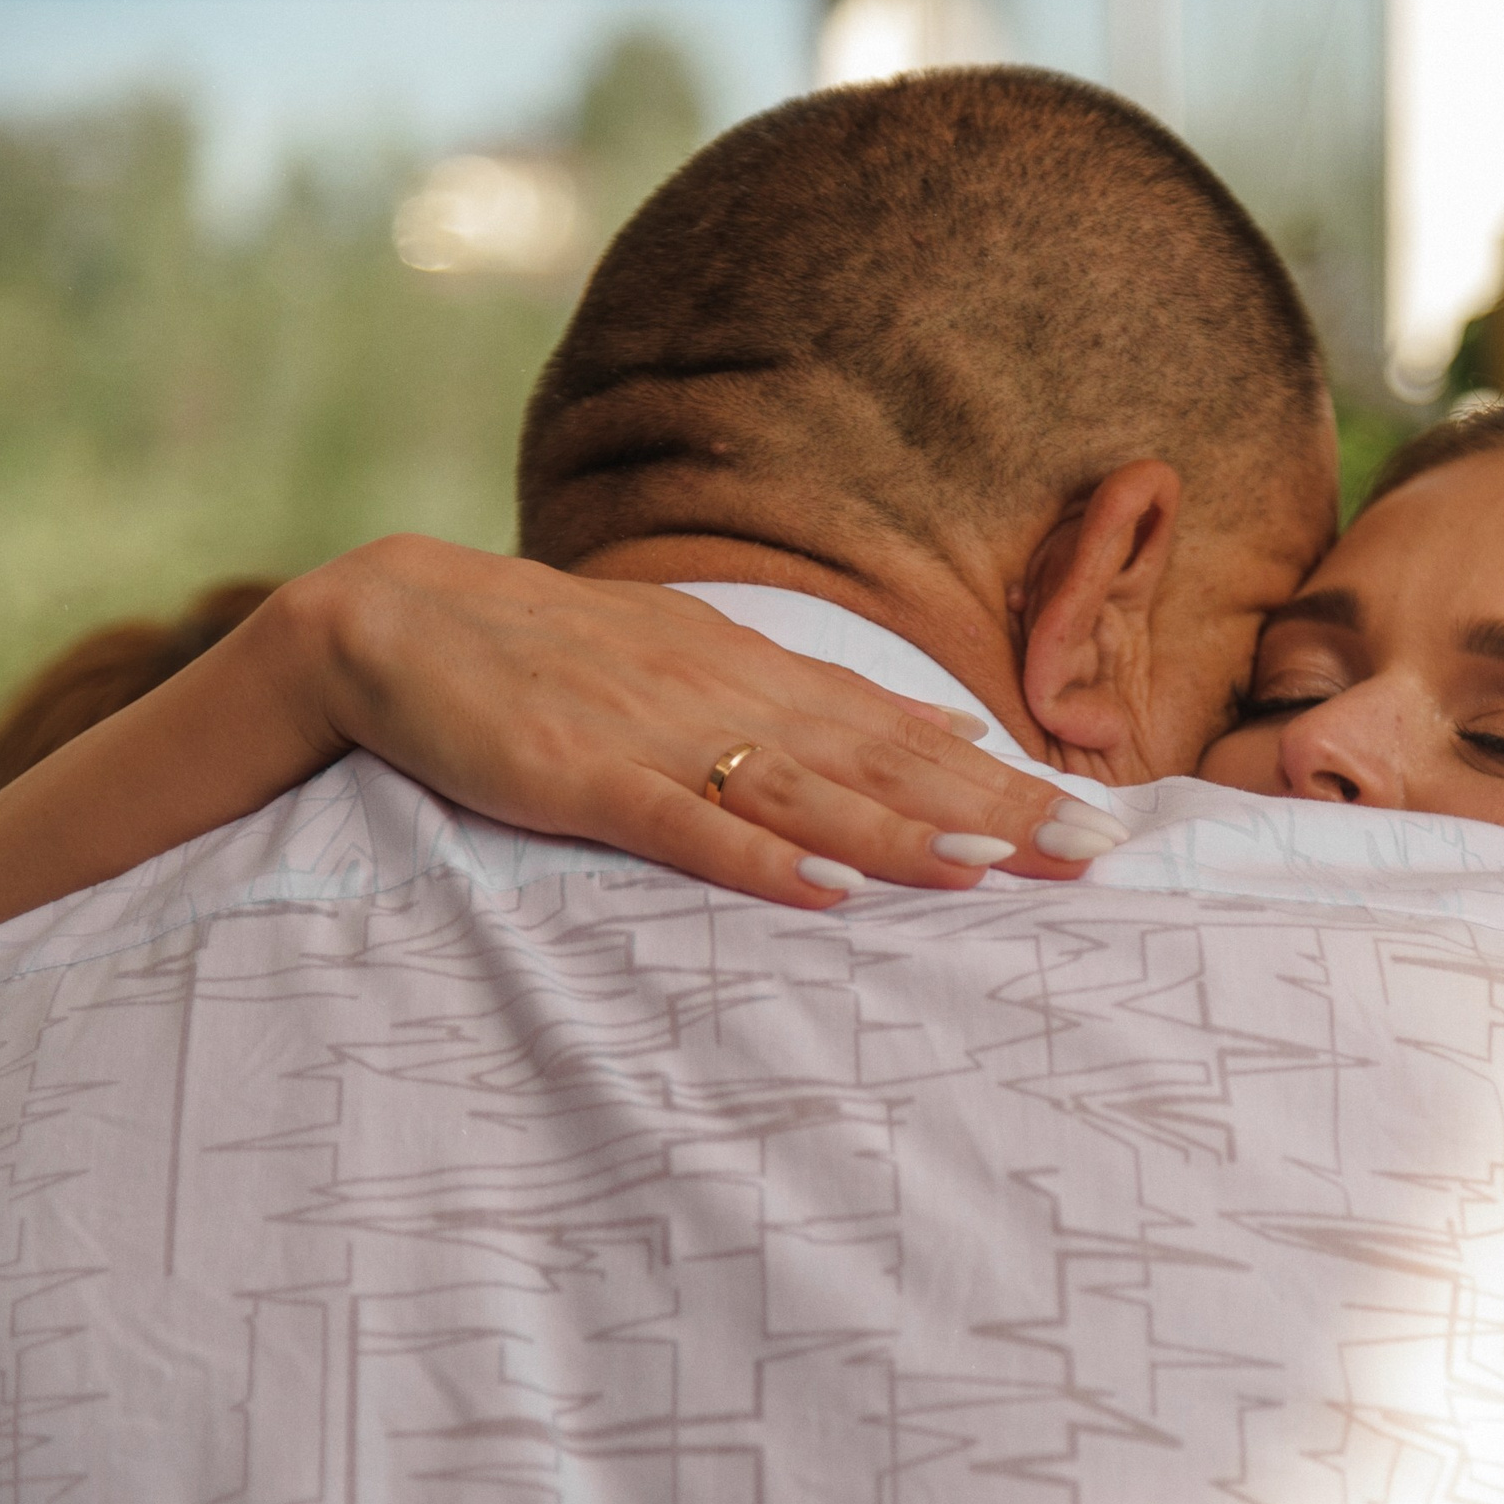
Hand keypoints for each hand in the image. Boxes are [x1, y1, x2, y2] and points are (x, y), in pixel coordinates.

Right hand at [275, 536, 1126, 908]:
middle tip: (1093, 853)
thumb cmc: (563, 656)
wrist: (400, 616)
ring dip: (899, 832)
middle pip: (884, 763)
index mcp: (765, 676)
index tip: (1103, 822)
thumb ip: (828, 704)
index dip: (1008, 783)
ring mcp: (656, 733)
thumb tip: (953, 732)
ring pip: (802, 789)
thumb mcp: (711, 662)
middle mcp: (730, 695)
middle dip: (991, 811)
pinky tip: (823, 887)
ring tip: (993, 870)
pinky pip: (681, 821)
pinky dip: (754, 854)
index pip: (911, 738)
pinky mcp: (580, 774)